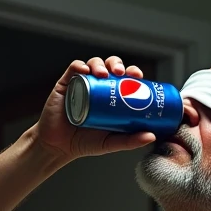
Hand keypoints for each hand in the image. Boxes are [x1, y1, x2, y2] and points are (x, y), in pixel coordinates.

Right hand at [34, 55, 156, 161]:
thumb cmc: (84, 143)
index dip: (133, 73)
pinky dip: (80, 66)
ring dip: (100, 64)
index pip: (125, 79)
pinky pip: (73, 68)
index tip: (138, 76)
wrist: (59, 146)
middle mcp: (97, 87)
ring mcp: (82, 83)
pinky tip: (85, 70)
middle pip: (110, 67)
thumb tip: (151, 136)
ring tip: (103, 73)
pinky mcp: (66, 84)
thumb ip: (130, 141)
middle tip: (121, 73)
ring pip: (93, 64)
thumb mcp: (111, 143)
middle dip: (118, 64)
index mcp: (111, 97)